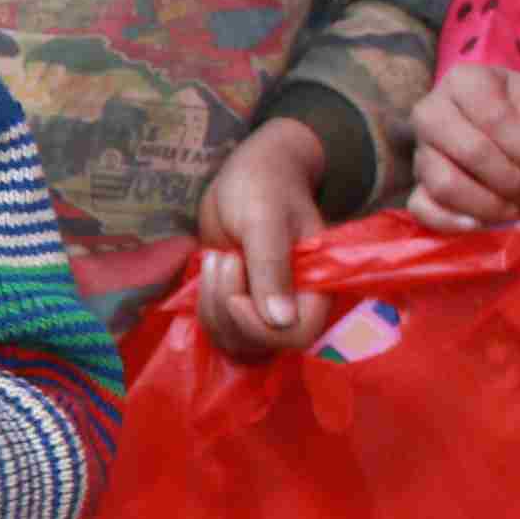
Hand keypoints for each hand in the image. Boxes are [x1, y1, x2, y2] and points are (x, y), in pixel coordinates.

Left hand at [190, 115, 336, 361]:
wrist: (248, 173)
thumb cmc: (263, 185)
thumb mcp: (264, 219)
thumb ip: (271, 267)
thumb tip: (281, 321)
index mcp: (315, 286)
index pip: (298, 336)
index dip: (260, 326)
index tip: (236, 290)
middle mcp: (294, 305)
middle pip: (260, 345)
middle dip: (228, 308)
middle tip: (224, 259)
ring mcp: (263, 309)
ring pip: (234, 342)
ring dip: (212, 305)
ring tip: (218, 258)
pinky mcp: (238, 306)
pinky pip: (218, 330)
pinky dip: (204, 305)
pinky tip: (210, 266)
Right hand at [410, 61, 519, 229]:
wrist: (478, 114)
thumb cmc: (506, 104)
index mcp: (461, 82)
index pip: (494, 117)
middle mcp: (430, 114)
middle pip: (471, 153)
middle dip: (511, 179)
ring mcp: (419, 151)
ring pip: (445, 185)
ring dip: (487, 204)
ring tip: (513, 208)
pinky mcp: (414, 184)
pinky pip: (422, 209)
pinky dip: (451, 222)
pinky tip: (480, 224)